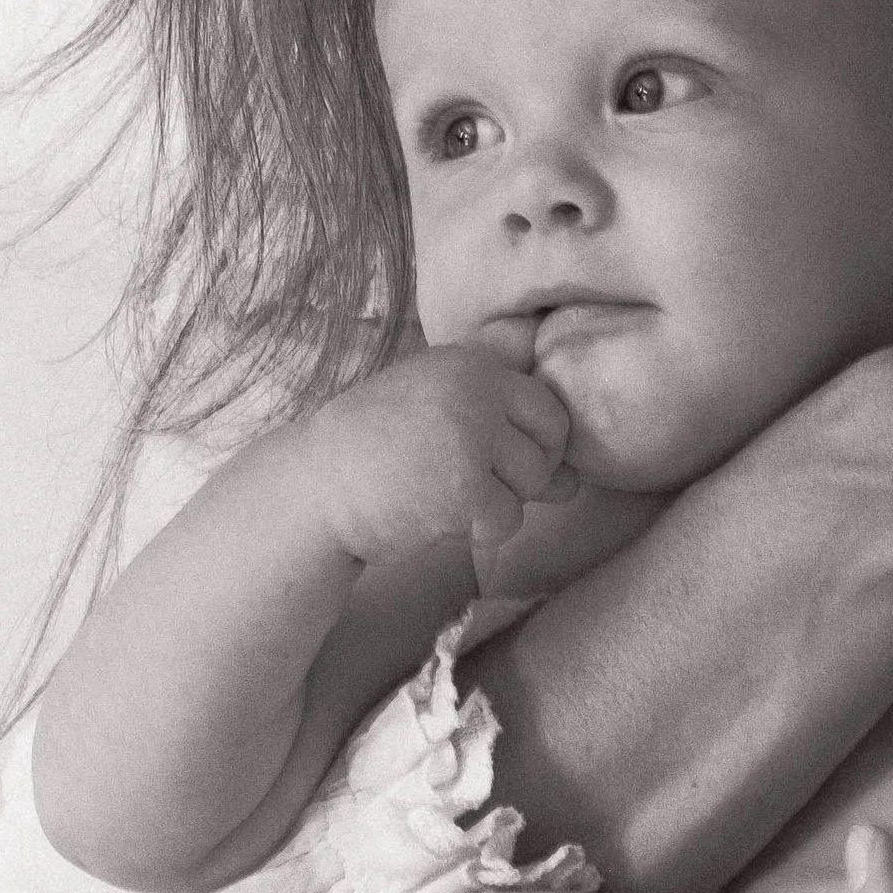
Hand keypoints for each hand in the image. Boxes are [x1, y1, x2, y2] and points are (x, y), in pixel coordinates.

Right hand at [306, 340, 575, 576]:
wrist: (316, 486)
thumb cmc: (381, 451)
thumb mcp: (440, 412)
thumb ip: (505, 425)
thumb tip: (576, 477)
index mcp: (471, 361)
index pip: (548, 404)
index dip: (534, 442)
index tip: (493, 457)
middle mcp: (476, 387)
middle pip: (552, 442)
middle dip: (523, 472)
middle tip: (466, 479)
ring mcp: (471, 434)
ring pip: (535, 483)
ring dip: (498, 502)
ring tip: (443, 491)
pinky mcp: (464, 486)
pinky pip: (509, 519)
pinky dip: (481, 531)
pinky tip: (437, 516)